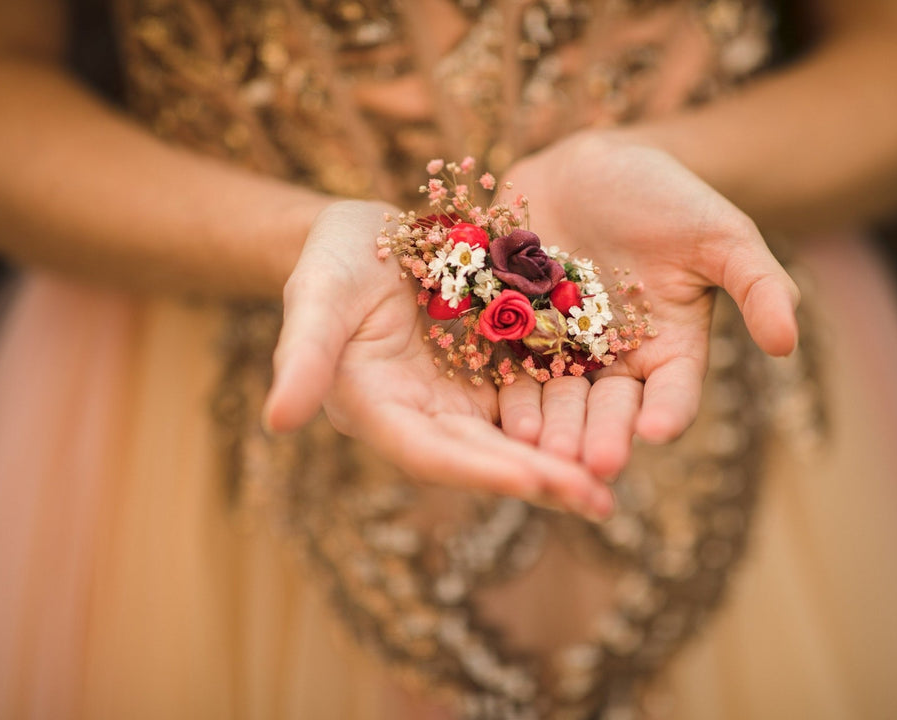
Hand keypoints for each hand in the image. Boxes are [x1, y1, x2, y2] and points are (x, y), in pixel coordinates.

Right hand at [261, 200, 612, 518]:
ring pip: (521, 434)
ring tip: (618, 476)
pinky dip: (574, 409)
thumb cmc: (330, 262)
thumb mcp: (315, 299)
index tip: (536, 483)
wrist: (369, 231)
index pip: (434, 453)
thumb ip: (302, 356)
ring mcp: (466, 393)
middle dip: (542, 479)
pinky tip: (619, 418)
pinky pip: (539, 391)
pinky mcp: (497, 365)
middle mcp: (430, 414)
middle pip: (488, 455)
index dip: (483, 470)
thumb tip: (277, 421)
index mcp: (383, 410)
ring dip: (568, 457)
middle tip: (599, 501)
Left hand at [495, 134, 799, 477]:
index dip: (667, 412)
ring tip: (533, 448)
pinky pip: (504, 363)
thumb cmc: (667, 197)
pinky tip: (488, 407)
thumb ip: (757, 284)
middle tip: (589, 465)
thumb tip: (788, 343)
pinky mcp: (511, 333)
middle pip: (608, 409)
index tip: (657, 432)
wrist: (592, 166)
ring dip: (545, 426)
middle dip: (599, 435)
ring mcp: (559, 351)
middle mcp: (614, 363)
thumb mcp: (720, 235)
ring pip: (553, 397)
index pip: (673, 392)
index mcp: (669, 351)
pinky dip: (499, 385)